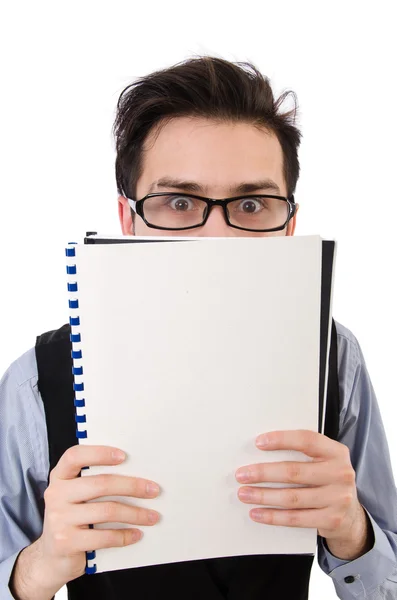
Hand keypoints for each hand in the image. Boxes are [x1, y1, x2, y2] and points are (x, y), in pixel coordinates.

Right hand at [11, 445, 159, 598]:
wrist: (51, 558)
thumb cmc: (73, 518)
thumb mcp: (75, 495)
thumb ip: (93, 482)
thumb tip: (137, 472)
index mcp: (60, 477)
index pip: (75, 456)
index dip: (99, 453)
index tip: (124, 456)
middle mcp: (56, 494)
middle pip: (101, 484)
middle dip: (132, 486)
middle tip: (153, 490)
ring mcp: (59, 519)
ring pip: (107, 510)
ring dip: (135, 514)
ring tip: (152, 516)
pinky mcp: (66, 542)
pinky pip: (104, 537)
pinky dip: (125, 535)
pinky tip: (136, 534)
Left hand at [235, 430, 371, 558]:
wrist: (351, 516)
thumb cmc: (326, 480)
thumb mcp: (323, 461)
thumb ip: (301, 453)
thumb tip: (260, 449)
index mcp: (336, 452)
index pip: (307, 440)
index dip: (282, 439)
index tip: (258, 443)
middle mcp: (341, 473)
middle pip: (294, 472)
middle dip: (263, 473)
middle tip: (242, 474)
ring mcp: (339, 498)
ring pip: (292, 497)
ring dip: (263, 496)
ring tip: (244, 493)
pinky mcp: (332, 520)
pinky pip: (296, 518)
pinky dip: (273, 516)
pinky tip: (257, 513)